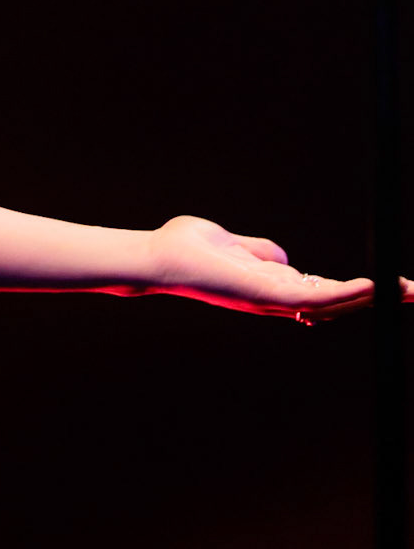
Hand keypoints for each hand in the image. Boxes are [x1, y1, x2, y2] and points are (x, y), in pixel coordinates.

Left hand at [145, 213, 410, 321]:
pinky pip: (317, 296)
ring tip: (408, 291)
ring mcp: (275, 299)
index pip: (324, 292)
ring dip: (375, 298)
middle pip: (339, 302)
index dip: (356, 291)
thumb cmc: (188, 250)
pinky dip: (348, 293)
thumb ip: (261, 253)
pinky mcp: (269, 294)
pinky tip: (375, 288)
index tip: (388, 286)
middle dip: (379, 299)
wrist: (160, 257)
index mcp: (273, 287)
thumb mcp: (234, 246)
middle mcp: (279, 299)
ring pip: (336, 302)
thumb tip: (283, 258)